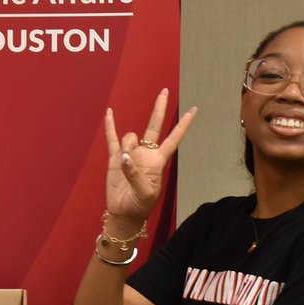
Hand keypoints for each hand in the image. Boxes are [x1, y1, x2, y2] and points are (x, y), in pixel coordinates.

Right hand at [104, 88, 196, 227]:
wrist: (123, 213)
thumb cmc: (139, 205)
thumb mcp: (144, 193)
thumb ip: (135, 174)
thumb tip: (124, 156)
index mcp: (158, 161)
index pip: (173, 138)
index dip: (183, 125)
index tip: (193, 110)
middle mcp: (146, 153)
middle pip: (154, 126)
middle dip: (159, 108)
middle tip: (165, 91)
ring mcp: (131, 154)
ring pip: (130, 137)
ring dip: (126, 146)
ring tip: (124, 167)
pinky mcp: (115, 158)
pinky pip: (112, 138)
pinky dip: (110, 126)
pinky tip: (110, 113)